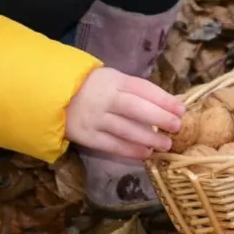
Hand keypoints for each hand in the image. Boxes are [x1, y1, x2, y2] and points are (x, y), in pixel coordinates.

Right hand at [65, 66, 185, 158]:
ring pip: (126, 129)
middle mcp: (105, 98)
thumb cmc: (90, 87)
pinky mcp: (87, 136)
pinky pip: (112, 145)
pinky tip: (145, 154)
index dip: (163, 99)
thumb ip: (133, 90)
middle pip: (136, 108)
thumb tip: (164, 105)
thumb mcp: (110, 79)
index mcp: (113, 80)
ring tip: (165, 145)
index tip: (181, 109)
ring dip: (149, 138)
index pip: (142, 88)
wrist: (52, 95)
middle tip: (177, 127)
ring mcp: (95, 118)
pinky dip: (130, 151)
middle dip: (160, 118)